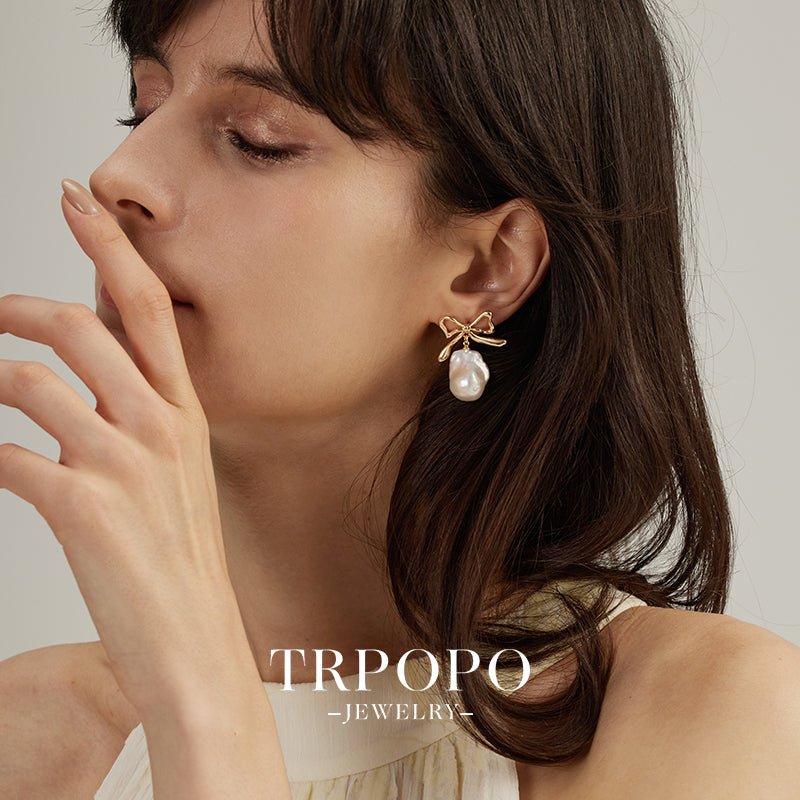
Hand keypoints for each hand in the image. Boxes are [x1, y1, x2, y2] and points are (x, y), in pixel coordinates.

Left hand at [0, 178, 249, 718]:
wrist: (195, 642)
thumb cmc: (183, 561)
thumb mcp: (178, 475)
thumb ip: (142, 416)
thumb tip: (86, 373)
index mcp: (185, 414)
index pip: (149, 307)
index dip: (110, 246)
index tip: (77, 198)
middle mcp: (159, 427)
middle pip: (83, 326)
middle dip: (19, 306)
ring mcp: (123, 464)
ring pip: (32, 381)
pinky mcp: (84, 506)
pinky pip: (7, 456)